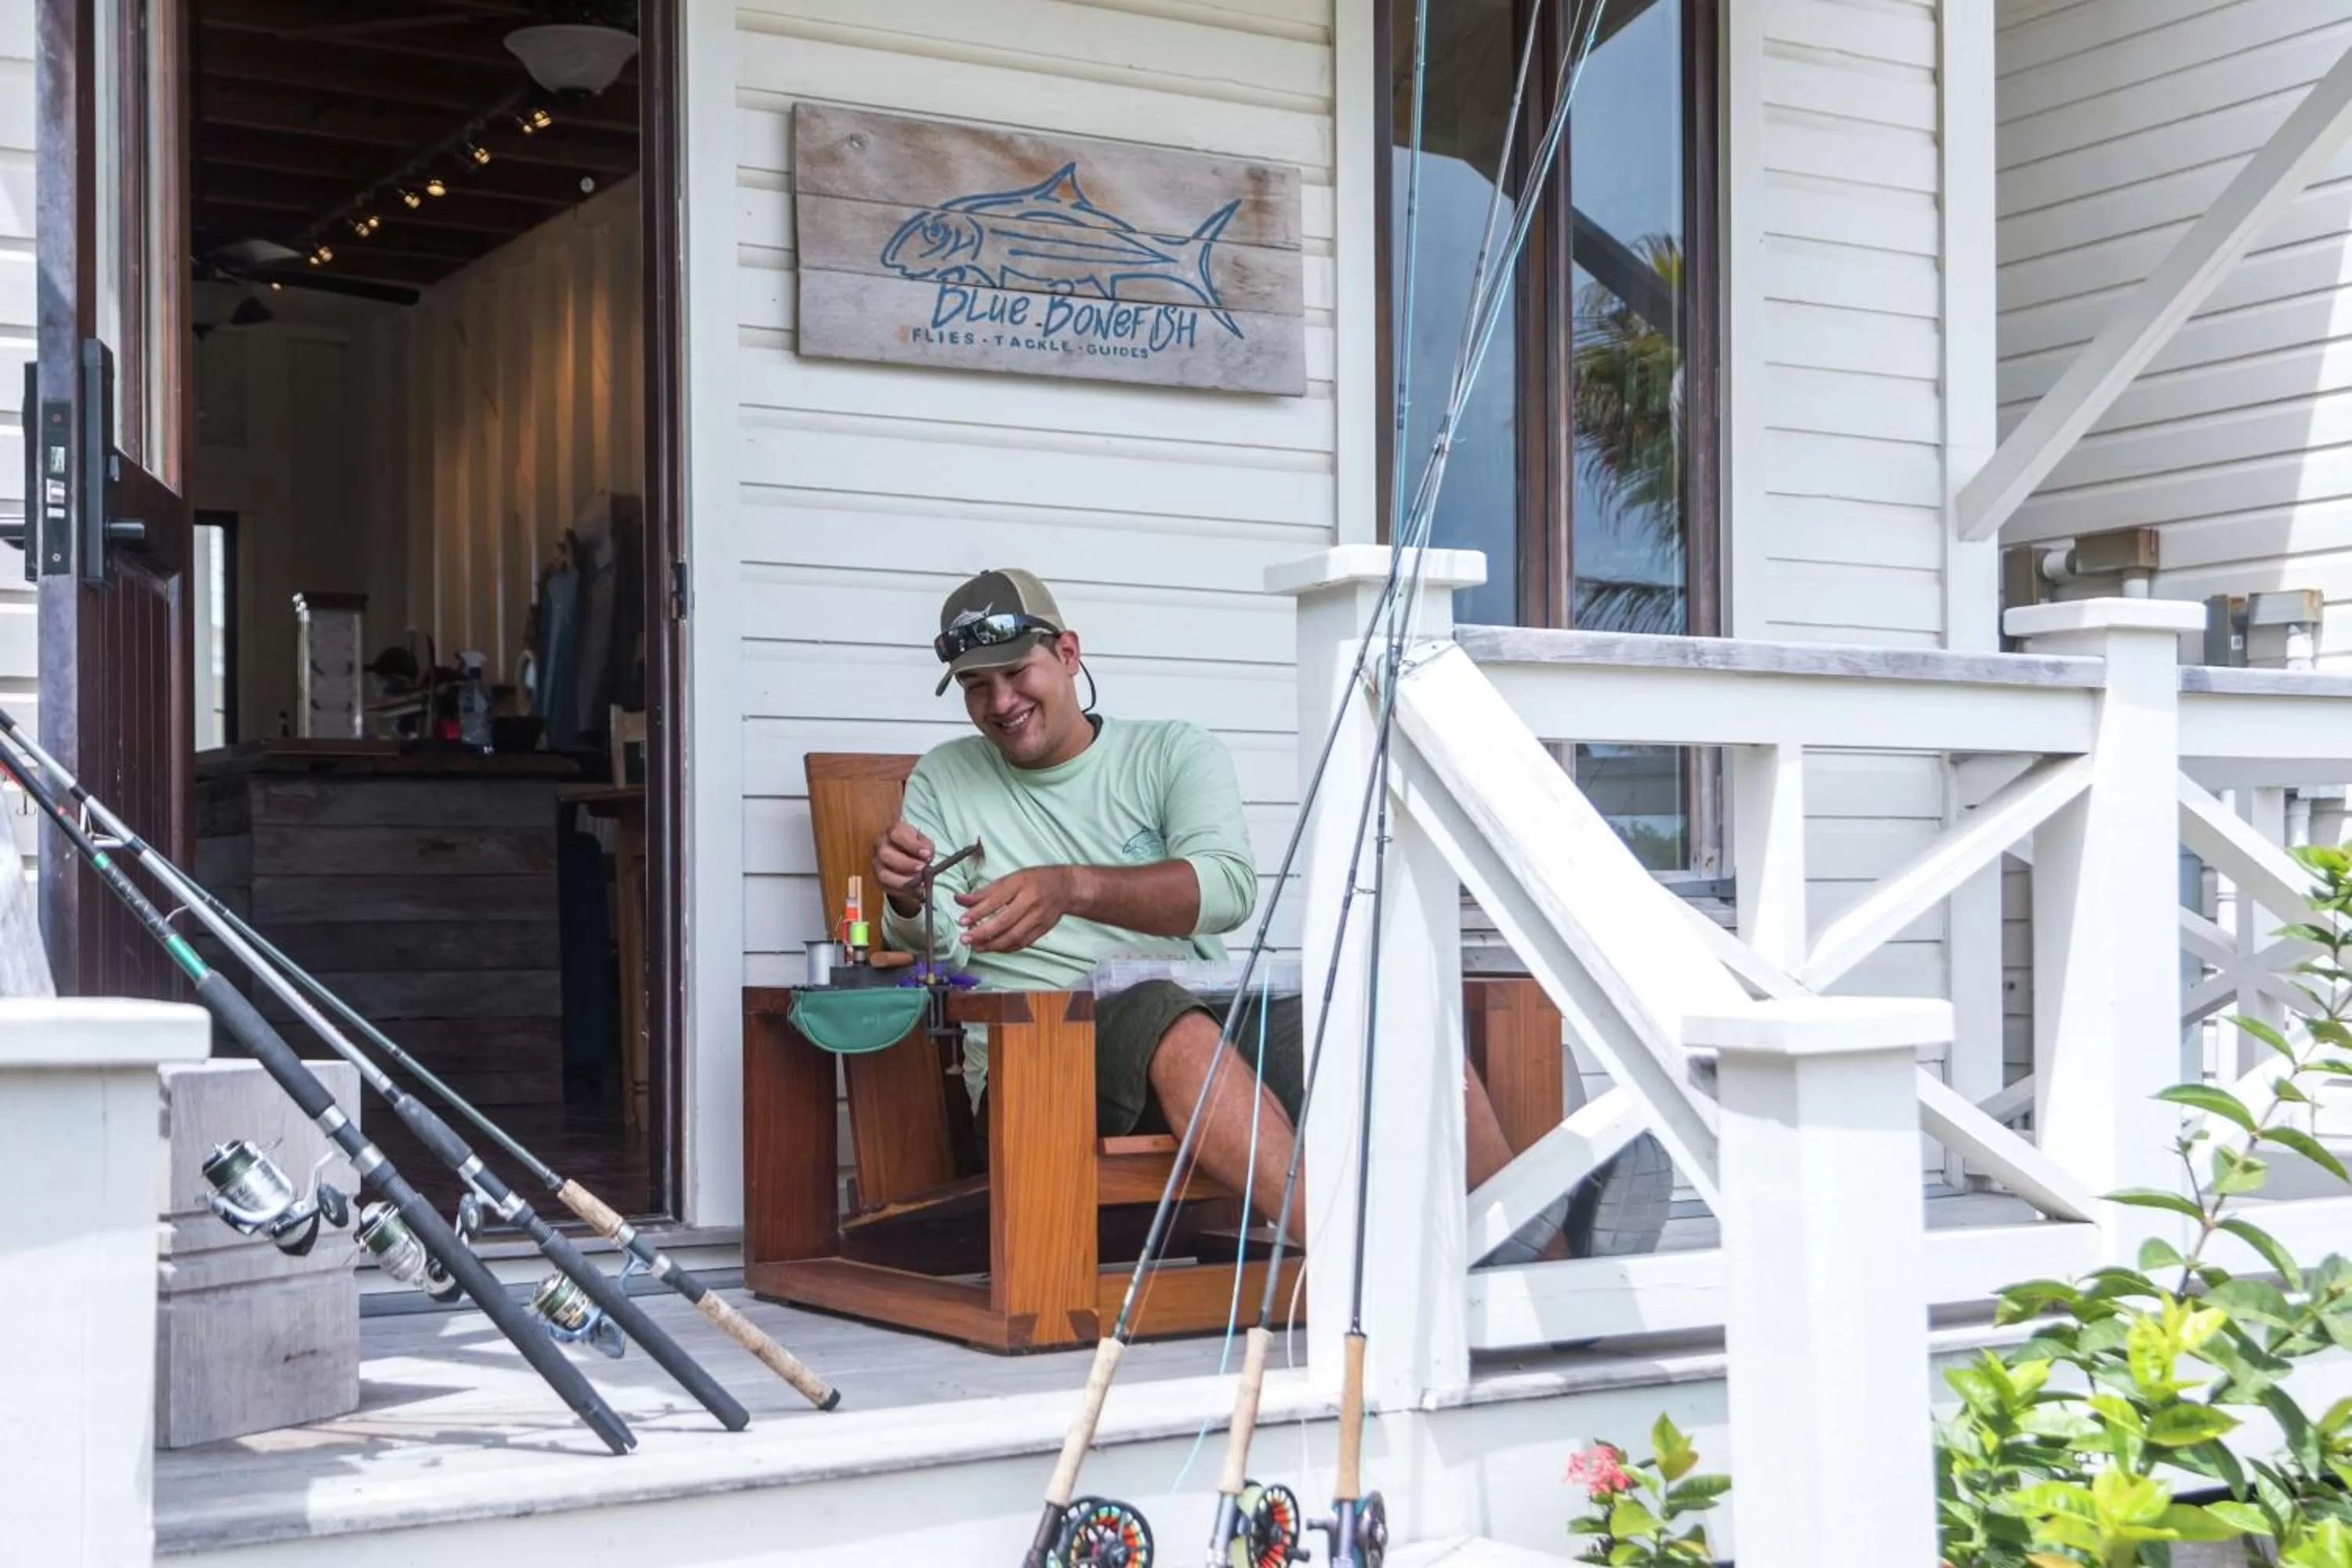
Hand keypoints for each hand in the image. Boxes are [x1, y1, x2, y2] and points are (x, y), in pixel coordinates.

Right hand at [872, 820, 933, 913]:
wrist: (906, 858)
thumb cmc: (915, 847)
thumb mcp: (924, 842)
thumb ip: (927, 847)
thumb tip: (927, 855)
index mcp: (892, 831)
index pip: (896, 834)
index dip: (912, 845)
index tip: (927, 854)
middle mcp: (879, 845)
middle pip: (885, 854)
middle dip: (906, 864)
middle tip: (922, 869)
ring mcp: (876, 863)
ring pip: (883, 874)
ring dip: (903, 881)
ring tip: (920, 883)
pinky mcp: (877, 879)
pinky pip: (887, 888)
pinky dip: (902, 891)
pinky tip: (915, 890)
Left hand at [956, 866, 1084, 953]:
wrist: (1065, 887)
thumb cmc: (1034, 880)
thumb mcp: (1009, 879)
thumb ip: (984, 892)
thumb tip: (960, 899)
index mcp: (1020, 885)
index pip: (996, 901)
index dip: (978, 912)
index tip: (962, 920)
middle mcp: (1030, 901)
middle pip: (1004, 922)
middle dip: (982, 933)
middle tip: (965, 939)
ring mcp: (1038, 918)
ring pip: (1013, 936)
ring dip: (993, 945)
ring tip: (976, 946)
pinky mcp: (1042, 930)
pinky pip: (1022, 943)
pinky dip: (1006, 948)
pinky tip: (993, 948)